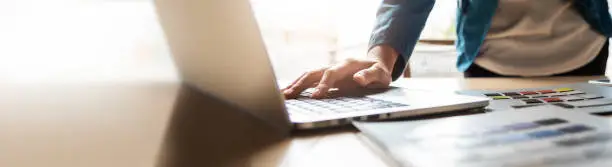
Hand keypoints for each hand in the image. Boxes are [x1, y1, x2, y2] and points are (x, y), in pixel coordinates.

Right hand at [281, 45, 397, 98]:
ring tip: (284, 95)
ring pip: (309, 75)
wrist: (375, 64)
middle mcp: (335, 66)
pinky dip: (299, 85)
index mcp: (347, 65)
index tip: (315, 97)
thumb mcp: (381, 74)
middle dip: (301, 84)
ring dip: (296, 84)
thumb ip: (370, 76)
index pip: (331, 74)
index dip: (323, 85)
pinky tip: (290, 92)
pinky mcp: (326, 76)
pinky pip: (310, 80)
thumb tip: (357, 79)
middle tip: (290, 95)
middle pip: (314, 73)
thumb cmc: (379, 72)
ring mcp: (329, 70)